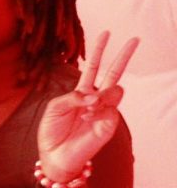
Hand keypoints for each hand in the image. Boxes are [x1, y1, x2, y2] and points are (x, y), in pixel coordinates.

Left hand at [37, 31, 138, 181]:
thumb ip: (72, 97)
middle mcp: (95, 98)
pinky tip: (87, 117)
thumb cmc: (52, 131)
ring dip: (101, 95)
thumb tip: (95, 95)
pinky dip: (97, 110)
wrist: (54, 154)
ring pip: (114, 90)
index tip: (106, 33)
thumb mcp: (54, 108)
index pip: (93, 67)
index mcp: (81, 91)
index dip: (99, 51)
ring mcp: (105, 110)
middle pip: (114, 72)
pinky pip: (109, 109)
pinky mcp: (110, 123)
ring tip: (86, 109)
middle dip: (123, 56)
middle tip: (135, 39)